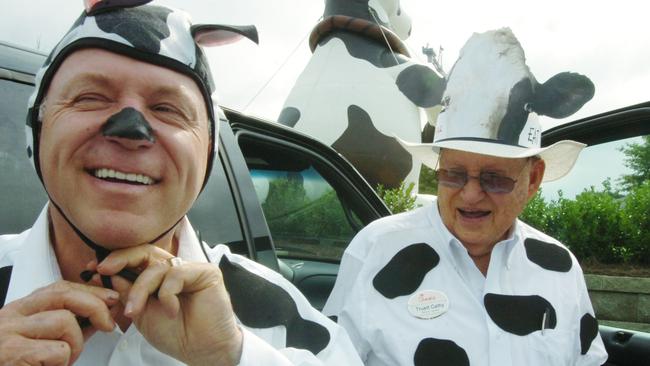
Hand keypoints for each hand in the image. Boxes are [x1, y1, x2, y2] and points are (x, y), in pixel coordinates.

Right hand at [0, 281, 118, 364]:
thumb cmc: (17, 364)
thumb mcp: (41, 340)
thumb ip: (68, 327)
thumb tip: (101, 316)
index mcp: (18, 311)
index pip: (58, 288)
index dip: (89, 291)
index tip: (110, 299)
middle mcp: (11, 317)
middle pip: (64, 295)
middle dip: (95, 306)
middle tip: (108, 325)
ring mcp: (10, 334)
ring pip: (64, 321)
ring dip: (76, 344)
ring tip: (64, 360)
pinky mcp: (14, 354)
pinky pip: (58, 350)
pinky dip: (63, 362)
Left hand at [96, 245, 242, 365]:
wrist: (202, 350)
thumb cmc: (176, 334)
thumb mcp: (141, 313)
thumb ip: (127, 292)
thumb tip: (104, 273)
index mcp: (159, 277)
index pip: (136, 259)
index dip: (115, 260)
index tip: (93, 269)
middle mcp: (174, 269)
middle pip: (145, 251)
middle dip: (121, 259)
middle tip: (104, 270)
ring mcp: (190, 270)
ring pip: (157, 267)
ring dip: (140, 290)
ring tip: (135, 312)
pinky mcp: (206, 272)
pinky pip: (176, 274)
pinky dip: (167, 295)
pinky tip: (171, 311)